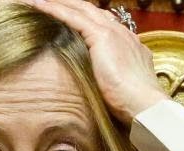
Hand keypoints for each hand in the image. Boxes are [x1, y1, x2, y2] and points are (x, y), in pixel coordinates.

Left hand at [22, 0, 167, 122]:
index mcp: (129, 44)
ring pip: (80, 9)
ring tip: (38, 1)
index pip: (103, 23)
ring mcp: (113, 32)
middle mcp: (122, 33)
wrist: (145, 106)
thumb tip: (96, 89)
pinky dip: (54, 9)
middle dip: (70, 5)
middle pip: (91, 11)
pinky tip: (38, 5)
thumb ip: (109, 82)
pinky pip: (73, 17)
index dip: (84, 19)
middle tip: (48, 2)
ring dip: (58, 3)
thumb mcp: (121, 90)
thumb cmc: (134, 107)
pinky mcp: (101, 37)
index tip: (68, 18)